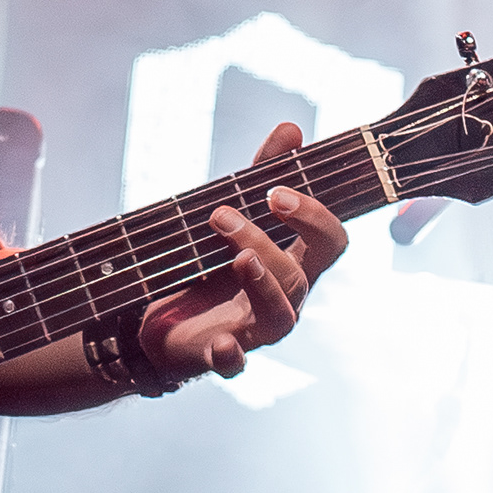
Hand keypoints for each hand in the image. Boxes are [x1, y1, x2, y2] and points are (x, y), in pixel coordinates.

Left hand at [142, 121, 350, 381]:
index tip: (277, 190)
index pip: (330, 241)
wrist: (161, 319)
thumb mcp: (236, 210)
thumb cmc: (211, 263)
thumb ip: (263, 171)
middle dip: (270, 241)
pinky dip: (231, 355)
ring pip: (279, 314)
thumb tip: (292, 128)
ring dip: (258, 280)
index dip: (315, 216)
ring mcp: (256, 330)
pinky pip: (235, 364)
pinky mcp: (222, 354)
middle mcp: (285, 297)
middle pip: (302, 274)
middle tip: (223, 214)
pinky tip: (222, 343)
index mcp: (294, 262)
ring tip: (234, 256)